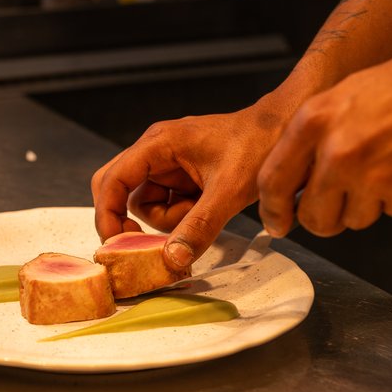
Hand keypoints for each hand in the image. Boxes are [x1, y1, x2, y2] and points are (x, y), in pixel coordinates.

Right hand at [92, 104, 284, 268]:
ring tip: (203, 210)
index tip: (115, 245)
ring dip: (169, 219)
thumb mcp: (229, 191)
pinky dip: (182, 216)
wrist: (284, 131)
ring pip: (146, 204)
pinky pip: (167, 204)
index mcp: (158, 143)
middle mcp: (156, 151)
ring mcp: (169, 164)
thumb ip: (199, 226)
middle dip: (132, 219)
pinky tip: (207, 207)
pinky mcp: (182, 176)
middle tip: (149, 242)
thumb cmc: (258, 145)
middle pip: (120, 190)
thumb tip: (172, 259)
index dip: (107, 214)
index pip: (113, 180)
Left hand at [258, 40, 391, 236]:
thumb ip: (317, 135)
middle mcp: (340, 152)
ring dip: (369, 204)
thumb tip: (297, 177)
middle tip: (342, 202)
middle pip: (315, 217)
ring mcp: (375, 179)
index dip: (273, 210)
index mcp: (317, 120)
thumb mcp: (348, 93)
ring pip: (355, 220)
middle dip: (325, 217)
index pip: (273, 182)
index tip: (278, 222)